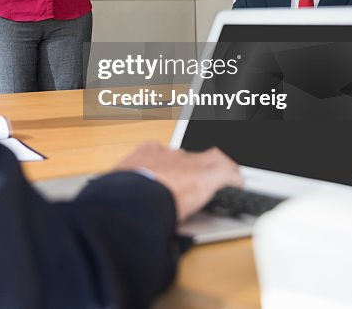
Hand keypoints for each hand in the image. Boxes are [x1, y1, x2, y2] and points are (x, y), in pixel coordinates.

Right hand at [113, 142, 241, 221]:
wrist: (136, 199)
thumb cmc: (123, 195)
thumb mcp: (119, 186)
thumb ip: (123, 188)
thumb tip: (113, 198)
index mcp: (147, 153)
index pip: (163, 154)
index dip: (171, 166)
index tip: (172, 175)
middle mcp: (170, 154)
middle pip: (189, 156)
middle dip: (194, 167)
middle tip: (197, 180)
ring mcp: (189, 163)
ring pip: (212, 159)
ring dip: (217, 170)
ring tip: (225, 178)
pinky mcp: (208, 175)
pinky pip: (228, 172)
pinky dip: (234, 178)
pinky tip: (238, 184)